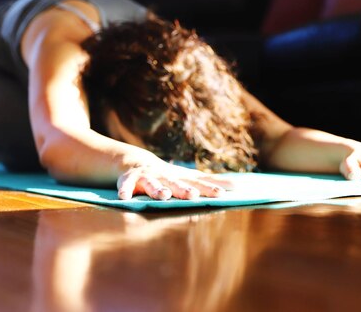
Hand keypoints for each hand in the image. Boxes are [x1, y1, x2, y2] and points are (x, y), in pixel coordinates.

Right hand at [117, 163, 232, 199]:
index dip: (208, 188)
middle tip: (192, 195)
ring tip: (163, 195)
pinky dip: (125, 189)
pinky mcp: (130, 178)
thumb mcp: (187, 178)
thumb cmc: (168, 176)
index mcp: (180, 178)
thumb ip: (208, 182)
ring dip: (157, 189)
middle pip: (176, 184)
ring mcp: (147, 176)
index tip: (222, 194)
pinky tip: (123, 198)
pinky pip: (126, 184)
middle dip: (183, 189)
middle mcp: (165, 176)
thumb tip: (237, 185)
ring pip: (152, 183)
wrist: (136, 163)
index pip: (198, 183)